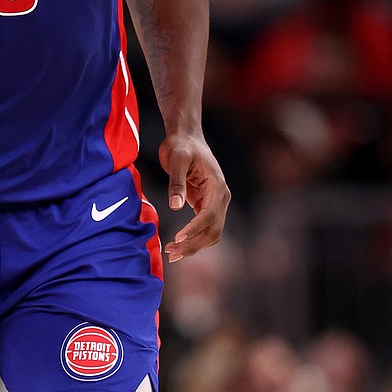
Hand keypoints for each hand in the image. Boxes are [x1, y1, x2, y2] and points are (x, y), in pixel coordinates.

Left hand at [160, 130, 229, 263]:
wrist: (186, 138)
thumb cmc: (181, 145)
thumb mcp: (177, 159)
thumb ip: (176, 182)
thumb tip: (175, 206)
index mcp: (217, 186)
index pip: (210, 215)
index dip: (195, 228)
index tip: (178, 237)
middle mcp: (220, 198)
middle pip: (213, 230)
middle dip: (194, 244)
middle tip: (172, 253)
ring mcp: (214, 203)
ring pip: (210, 234)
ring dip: (194, 246)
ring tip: (171, 253)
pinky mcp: (205, 206)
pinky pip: (203, 229)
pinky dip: (192, 239)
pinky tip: (175, 245)